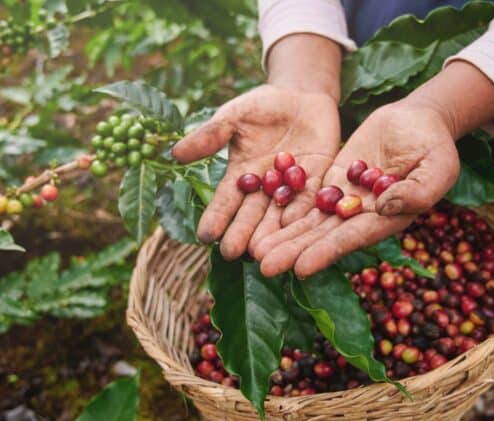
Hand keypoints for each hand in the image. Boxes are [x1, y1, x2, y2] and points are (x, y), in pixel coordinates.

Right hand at [171, 84, 340, 258]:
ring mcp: (291, 187)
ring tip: (262, 252)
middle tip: (233, 253)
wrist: (301, 95)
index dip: (216, 217)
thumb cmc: (261, 105)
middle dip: (242, 233)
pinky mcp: (318, 180)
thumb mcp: (233, 117)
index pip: (225, 201)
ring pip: (280, 214)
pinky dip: (302, 212)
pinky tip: (295, 227)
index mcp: (241, 176)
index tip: (205, 235)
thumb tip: (175, 153)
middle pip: (252, 215)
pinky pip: (310, 199)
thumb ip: (210, 136)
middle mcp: (264, 188)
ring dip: (272, 233)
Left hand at [251, 101, 460, 277]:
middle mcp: (362, 216)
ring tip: (255, 252)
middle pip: (323, 237)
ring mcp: (345, 200)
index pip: (352, 238)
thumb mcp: (438, 166)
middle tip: (264, 266)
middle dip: (294, 251)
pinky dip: (286, 209)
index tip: (301, 267)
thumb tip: (383, 206)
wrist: (418, 121)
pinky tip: (261, 220)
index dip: (326, 252)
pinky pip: (306, 197)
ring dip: (283, 237)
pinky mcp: (332, 182)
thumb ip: (417, 190)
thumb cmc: (436, 145)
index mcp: (388, 219)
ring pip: (309, 221)